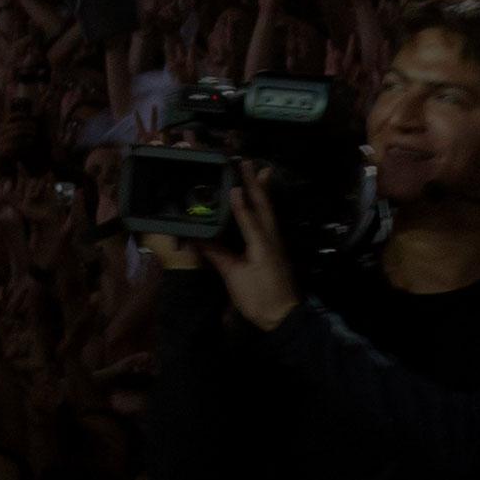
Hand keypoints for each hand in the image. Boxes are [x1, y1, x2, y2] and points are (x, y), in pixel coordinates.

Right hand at [211, 163, 299, 329]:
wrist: (283, 317)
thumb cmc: (258, 297)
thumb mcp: (234, 278)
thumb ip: (218, 256)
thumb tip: (197, 238)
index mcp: (260, 244)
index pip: (249, 217)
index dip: (240, 200)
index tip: (233, 181)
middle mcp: (270, 239)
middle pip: (264, 207)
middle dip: (256, 185)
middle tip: (251, 163)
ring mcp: (275, 244)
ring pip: (269, 212)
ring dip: (263, 192)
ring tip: (262, 172)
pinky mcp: (274, 250)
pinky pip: (268, 222)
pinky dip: (264, 207)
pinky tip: (260, 203)